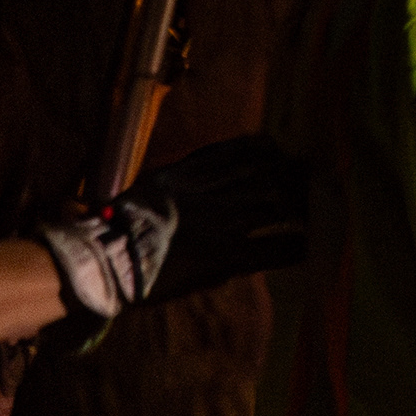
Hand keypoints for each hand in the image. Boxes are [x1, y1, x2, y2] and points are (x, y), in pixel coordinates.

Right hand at [32, 134, 308, 324]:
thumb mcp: (144, 191)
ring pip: (278, 204)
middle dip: (294, 175)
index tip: (280, 152)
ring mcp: (219, 224)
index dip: (267, 150)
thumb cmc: (110, 235)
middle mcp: (209, 194)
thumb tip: (193, 174)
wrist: (96, 264)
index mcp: (187, 176)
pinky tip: (309, 247)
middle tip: (314, 179)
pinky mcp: (225, 257)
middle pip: (268, 173)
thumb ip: (174, 180)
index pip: (240, 151)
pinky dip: (296, 247)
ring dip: (302, 207)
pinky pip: (274, 248)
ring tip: (319, 210)